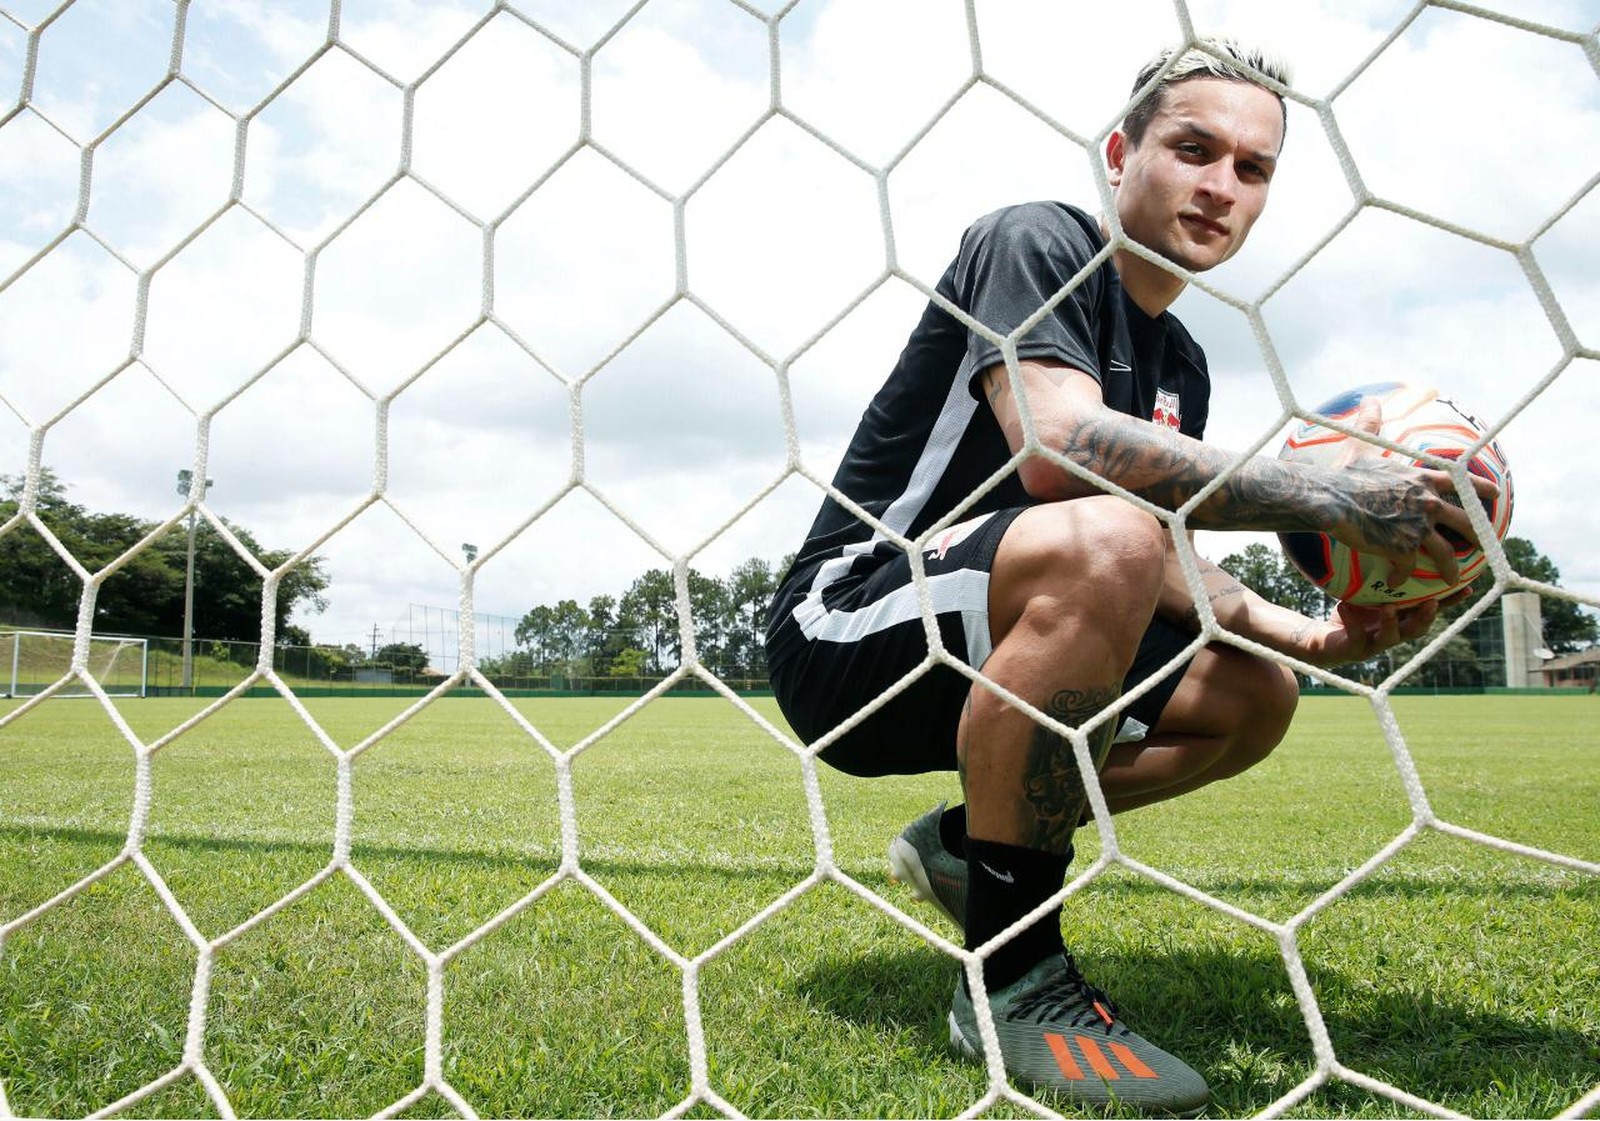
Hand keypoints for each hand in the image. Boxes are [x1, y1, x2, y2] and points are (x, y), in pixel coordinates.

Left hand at [1298, 585, 1470, 667]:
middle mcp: (1394, 633)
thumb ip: (1387, 574)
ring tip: (1389, 607)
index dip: (1450, 601)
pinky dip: (1352, 622)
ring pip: (1391, 638)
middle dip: (1426, 616)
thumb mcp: (1371, 589)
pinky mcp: (1354, 650)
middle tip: (1431, 602)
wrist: (1325, 639)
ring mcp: (1375, 644)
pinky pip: (1356, 638)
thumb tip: (1402, 541)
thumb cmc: (1354, 610)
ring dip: (1392, 623)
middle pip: (1417, 629)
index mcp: (1402, 618)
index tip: (1468, 587)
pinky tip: (1345, 606)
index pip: (1431, 609)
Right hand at [1325, 399, 1498, 587]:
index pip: (1462, 484)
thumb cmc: (1343, 474)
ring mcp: (1417, 527)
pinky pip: (1408, 567)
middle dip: (1478, 536)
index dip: (1481, 489)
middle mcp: (1427, 502)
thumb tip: (1369, 400)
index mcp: (1422, 479)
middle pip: (1466, 522)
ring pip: (1446, 552)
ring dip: (1450, 568)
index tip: (1495, 495)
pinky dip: (1402, 575)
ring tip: (1453, 579)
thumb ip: (1370, 424)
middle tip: (1485, 546)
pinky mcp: (1401, 547)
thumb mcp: (1360, 446)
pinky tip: (1397, 581)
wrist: (1330, 499)